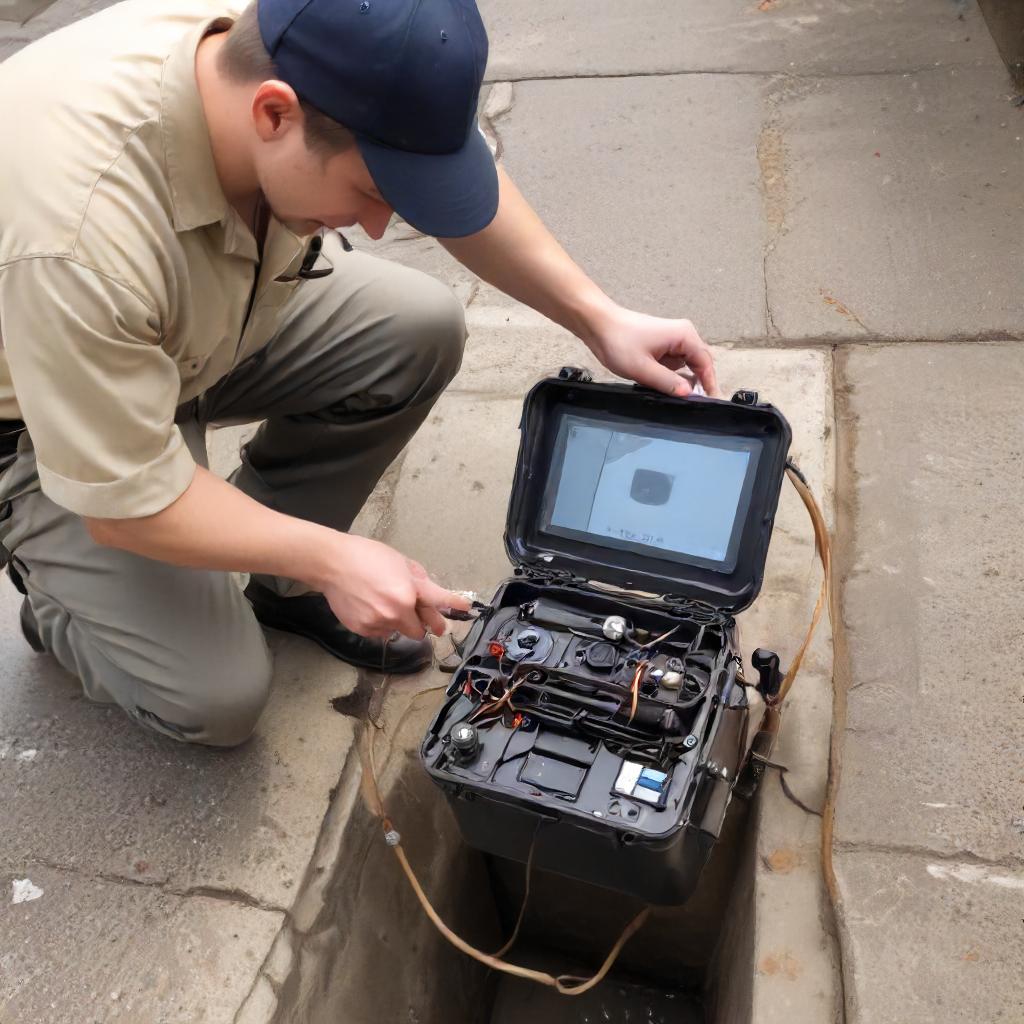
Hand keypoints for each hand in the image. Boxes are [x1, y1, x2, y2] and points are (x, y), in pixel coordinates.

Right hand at [320, 534, 470, 638]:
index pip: (438, 601)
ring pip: (399, 632)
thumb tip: (430, 596)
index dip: (454, 604)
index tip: (466, 607)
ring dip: (398, 622)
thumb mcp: (400, 562)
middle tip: (416, 613)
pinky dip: (381, 624)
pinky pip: (381, 633)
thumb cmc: (367, 556)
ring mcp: (378, 623)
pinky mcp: (363, 630)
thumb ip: (419, 581)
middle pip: (420, 631)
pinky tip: (370, 606)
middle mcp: (396, 612)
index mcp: (408, 592)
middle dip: (420, 622)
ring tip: (381, 601)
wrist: (332, 564)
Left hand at [586, 306, 720, 397]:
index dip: (710, 384)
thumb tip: (689, 394)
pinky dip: (672, 377)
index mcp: (684, 336)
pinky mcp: (662, 346)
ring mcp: (672, 340)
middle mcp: (683, 335)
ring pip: (687, 366)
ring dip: (684, 381)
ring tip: (680, 400)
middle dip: (699, 384)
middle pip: (700, 364)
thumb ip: (668, 383)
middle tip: (697, 406)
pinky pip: (674, 364)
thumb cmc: (619, 342)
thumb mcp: (643, 369)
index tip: (712, 402)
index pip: (706, 364)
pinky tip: (665, 389)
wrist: (598, 325)